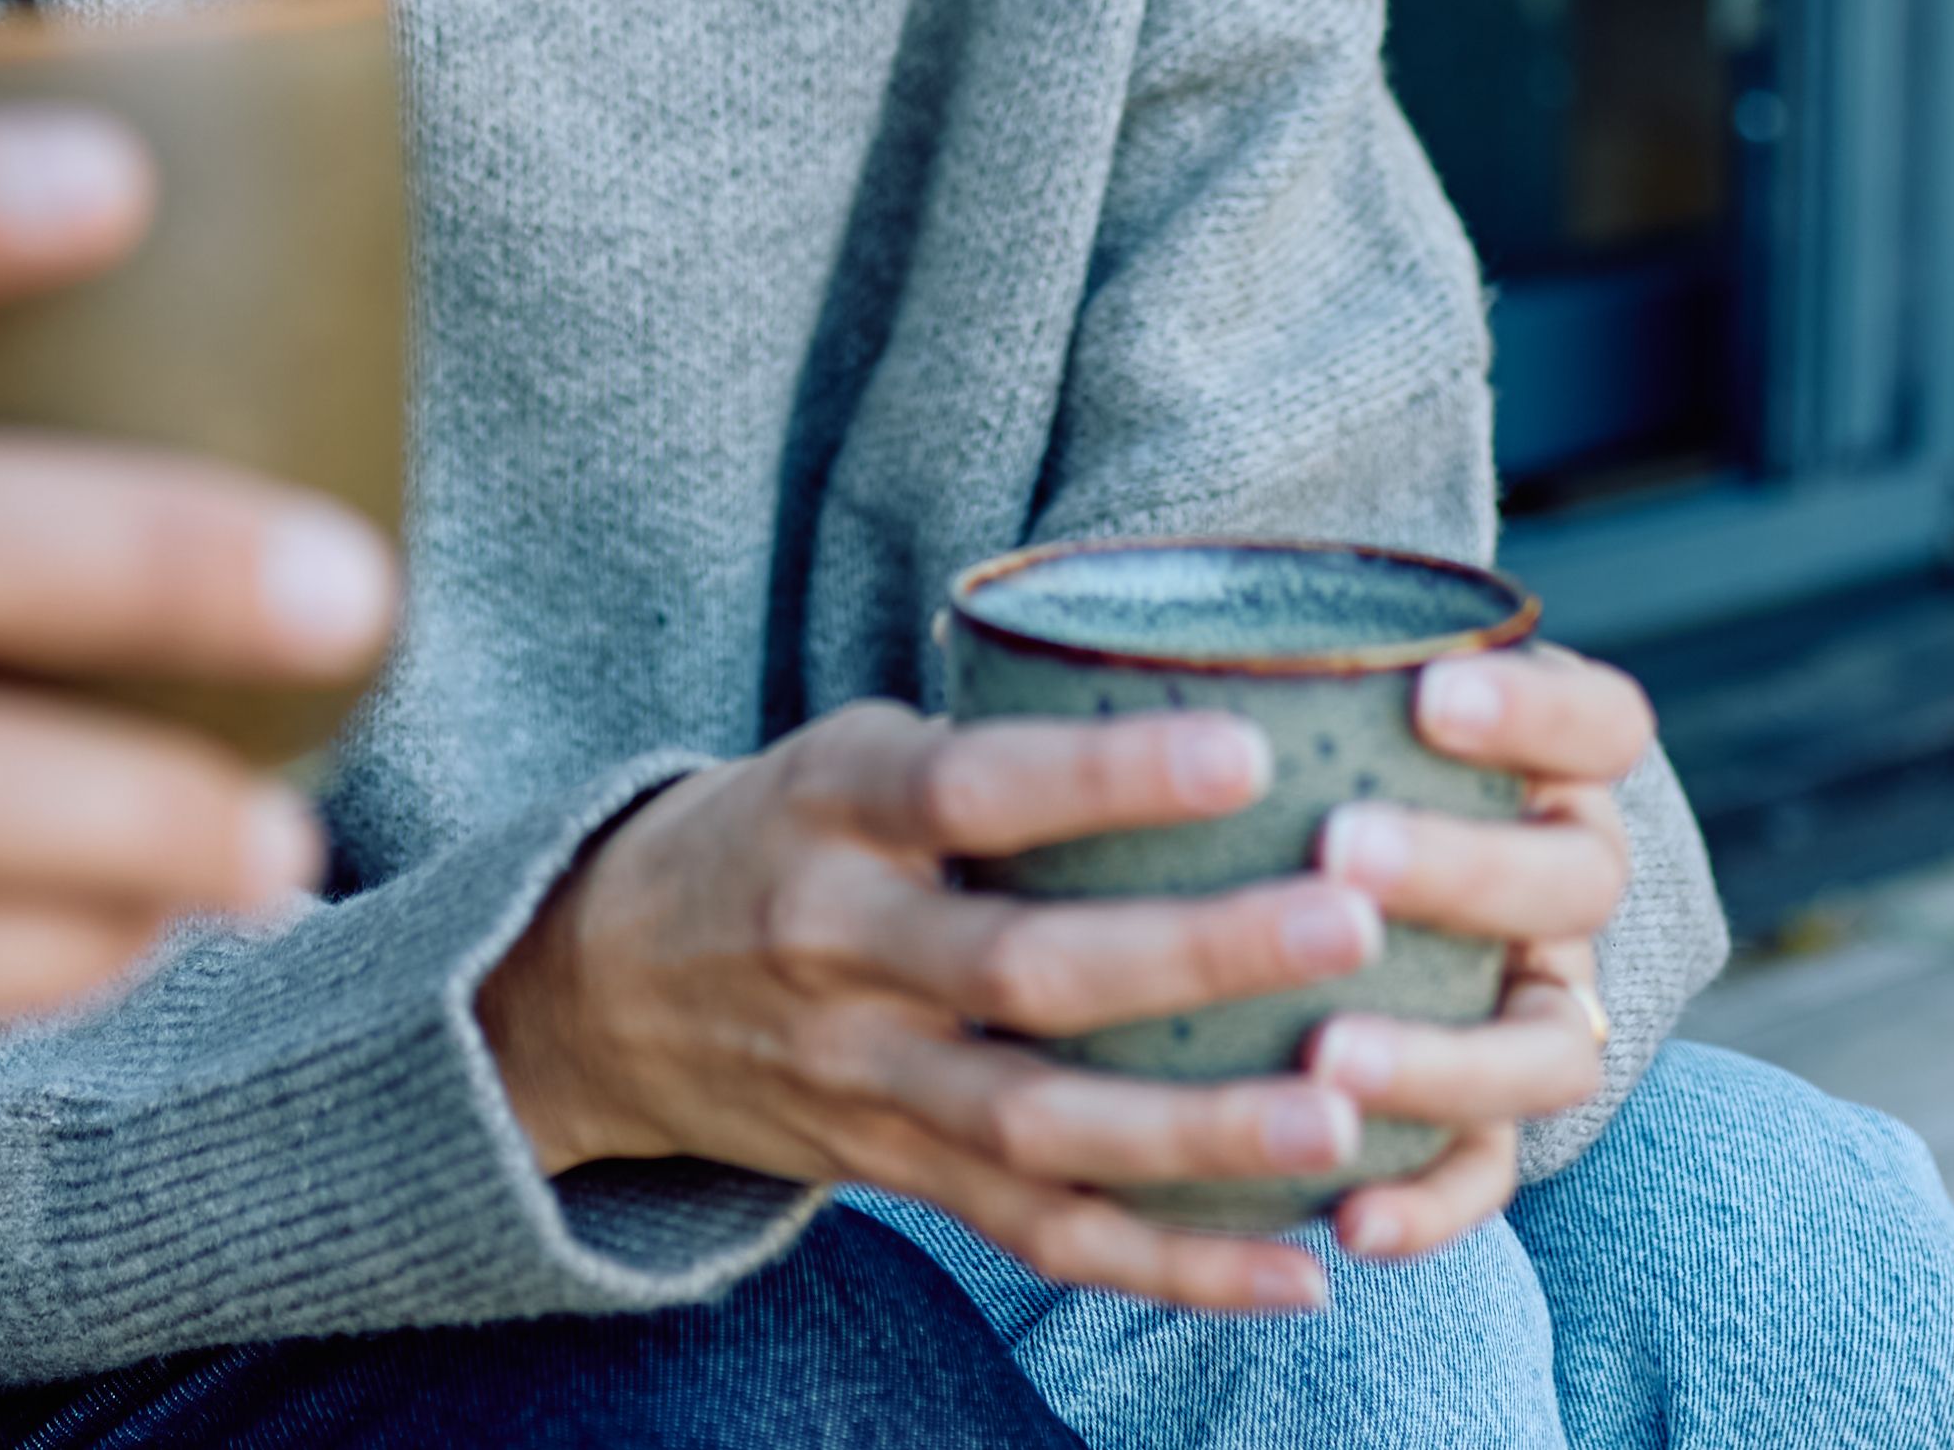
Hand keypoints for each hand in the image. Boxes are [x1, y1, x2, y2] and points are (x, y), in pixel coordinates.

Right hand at [476, 703, 1409, 1316]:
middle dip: (1195, 954)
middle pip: (1020, 969)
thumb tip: (1236, 681)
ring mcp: (866, 1082)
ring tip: (1343, 1118)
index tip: (1251, 753)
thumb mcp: (851, 750)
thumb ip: (1001, 737)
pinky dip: (1174, 1269)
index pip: (968, 788)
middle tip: (1349, 923)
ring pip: (1039, 1128)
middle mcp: (840, 950)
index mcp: (835, 809)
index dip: (1105, 776)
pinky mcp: (899, 1180)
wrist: (604, 987)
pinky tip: (1299, 1271)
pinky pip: (1046, 1238)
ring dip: (1199, 1134)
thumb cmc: (789, 831)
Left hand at [1301, 646, 1650, 1260]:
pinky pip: (1484, 1178)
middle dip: (1463, 869)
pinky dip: (1426, 1205)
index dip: (1537, 710)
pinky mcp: (1481, 1123)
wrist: (1295, 868)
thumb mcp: (1282, 694)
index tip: (1425, 692)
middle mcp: (1556, 887)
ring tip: (1332, 1053)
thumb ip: (1241, 661)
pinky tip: (1342, 1220)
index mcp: (1538, 765)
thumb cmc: (1274, 758)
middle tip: (1342, 852)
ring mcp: (1531, 1008)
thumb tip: (1065, 617)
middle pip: (1573, 880)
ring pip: (1546, 1051)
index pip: (1599, 723)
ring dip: (1449, 1060)